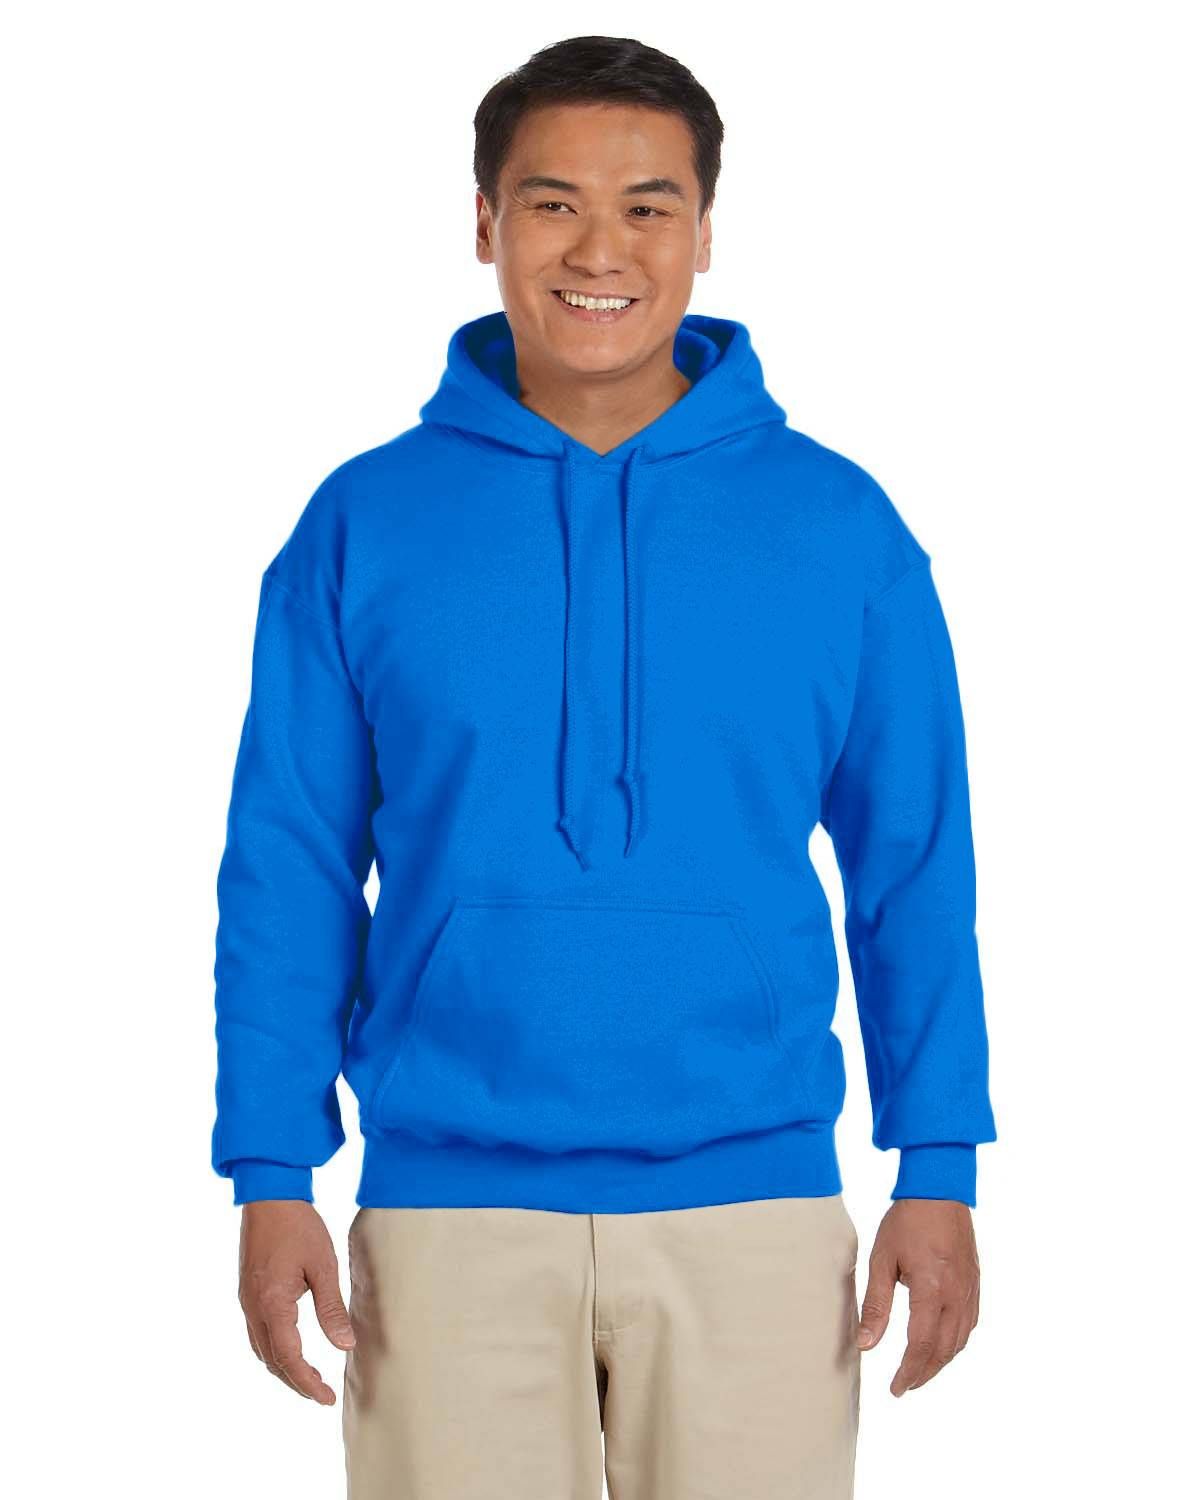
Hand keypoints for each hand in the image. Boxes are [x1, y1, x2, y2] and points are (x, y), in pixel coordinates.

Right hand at [238, 1200, 355, 1404]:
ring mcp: (247, 1301)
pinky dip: (274, 1350)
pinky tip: (290, 1349)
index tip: (326, 1397)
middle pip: (271, 1361)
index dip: (307, 1382)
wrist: (269, 1196)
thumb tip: (345, 1345)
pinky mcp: (247, 1292)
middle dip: (295, 1382)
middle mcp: (253, 1308)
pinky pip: (257, 1333)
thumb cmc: (299, 1226)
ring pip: (261, 1349)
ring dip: (283, 1368)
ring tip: (309, 1378)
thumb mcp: (323, 1266)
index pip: (289, 1358)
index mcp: (272, 1304)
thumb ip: (331, 1308)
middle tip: (321, 1394)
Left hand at [855, 1197, 979, 1395]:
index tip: (895, 1388)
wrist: (939, 1190)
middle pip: (944, 1350)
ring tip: (920, 1371)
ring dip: (940, 1361)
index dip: (909, 1371)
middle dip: (924, 1373)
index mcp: (931, 1289)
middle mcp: (956, 1295)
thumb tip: (866, 1345)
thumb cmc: (907, 1221)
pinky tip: (942, 1345)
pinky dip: (955, 1342)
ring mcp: (970, 1290)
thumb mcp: (882, 1259)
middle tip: (904, 1386)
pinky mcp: (975, 1283)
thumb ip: (876, 1305)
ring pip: (960, 1341)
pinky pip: (969, 1324)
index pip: (922, 1345)